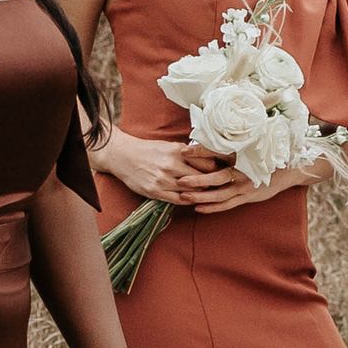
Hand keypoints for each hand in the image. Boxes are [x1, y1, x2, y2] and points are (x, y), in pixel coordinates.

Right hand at [99, 127, 217, 207]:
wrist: (123, 155)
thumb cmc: (149, 150)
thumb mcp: (170, 146)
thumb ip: (188, 153)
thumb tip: (210, 160)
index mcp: (178, 151)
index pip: (207, 163)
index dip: (217, 170)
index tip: (224, 173)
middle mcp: (172, 165)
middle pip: (201, 179)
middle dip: (211, 183)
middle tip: (220, 187)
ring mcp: (163, 179)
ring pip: (191, 191)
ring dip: (200, 194)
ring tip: (208, 195)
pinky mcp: (155, 191)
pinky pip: (178, 200)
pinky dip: (188, 201)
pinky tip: (193, 200)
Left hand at [176, 148, 328, 211]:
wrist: (290, 168)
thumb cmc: (267, 152)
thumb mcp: (252, 142)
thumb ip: (233, 140)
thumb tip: (213, 131)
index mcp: (243, 154)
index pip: (218, 151)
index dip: (201, 151)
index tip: (184, 151)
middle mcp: (243, 171)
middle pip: (215, 177)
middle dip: (196, 179)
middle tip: (179, 180)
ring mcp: (245, 186)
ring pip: (219, 194)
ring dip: (201, 196)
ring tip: (183, 196)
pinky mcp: (247, 196)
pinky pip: (227, 204)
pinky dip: (213, 207)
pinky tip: (198, 208)